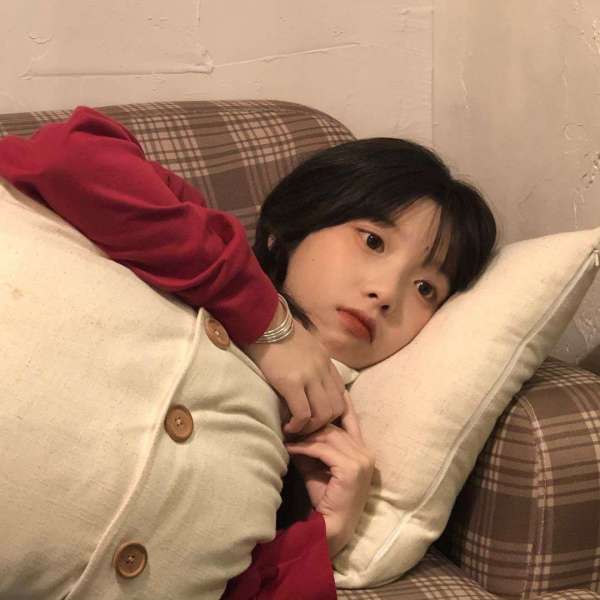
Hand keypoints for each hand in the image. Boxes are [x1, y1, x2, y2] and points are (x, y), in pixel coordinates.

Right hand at [242, 309, 345, 435]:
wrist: (262, 319)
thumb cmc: (275, 331)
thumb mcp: (301, 345)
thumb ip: (308, 361)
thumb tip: (302, 380)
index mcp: (325, 360)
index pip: (341, 393)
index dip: (331, 412)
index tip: (316, 419)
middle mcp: (322, 369)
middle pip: (338, 407)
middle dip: (324, 424)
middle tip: (306, 428)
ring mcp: (309, 376)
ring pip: (324, 414)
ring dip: (311, 428)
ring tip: (296, 429)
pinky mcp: (292, 382)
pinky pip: (303, 414)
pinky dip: (298, 426)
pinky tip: (287, 427)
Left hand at [285, 391, 374, 557]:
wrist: (332, 526)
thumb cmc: (325, 498)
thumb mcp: (318, 465)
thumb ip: (312, 447)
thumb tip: (294, 428)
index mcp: (363, 451)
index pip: (349, 421)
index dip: (334, 408)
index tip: (315, 401)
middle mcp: (366, 453)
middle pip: (335, 428)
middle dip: (311, 425)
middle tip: (290, 424)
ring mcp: (361, 460)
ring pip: (328, 436)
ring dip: (305, 436)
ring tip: (288, 436)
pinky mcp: (351, 468)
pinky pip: (323, 450)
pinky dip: (305, 447)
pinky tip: (290, 448)